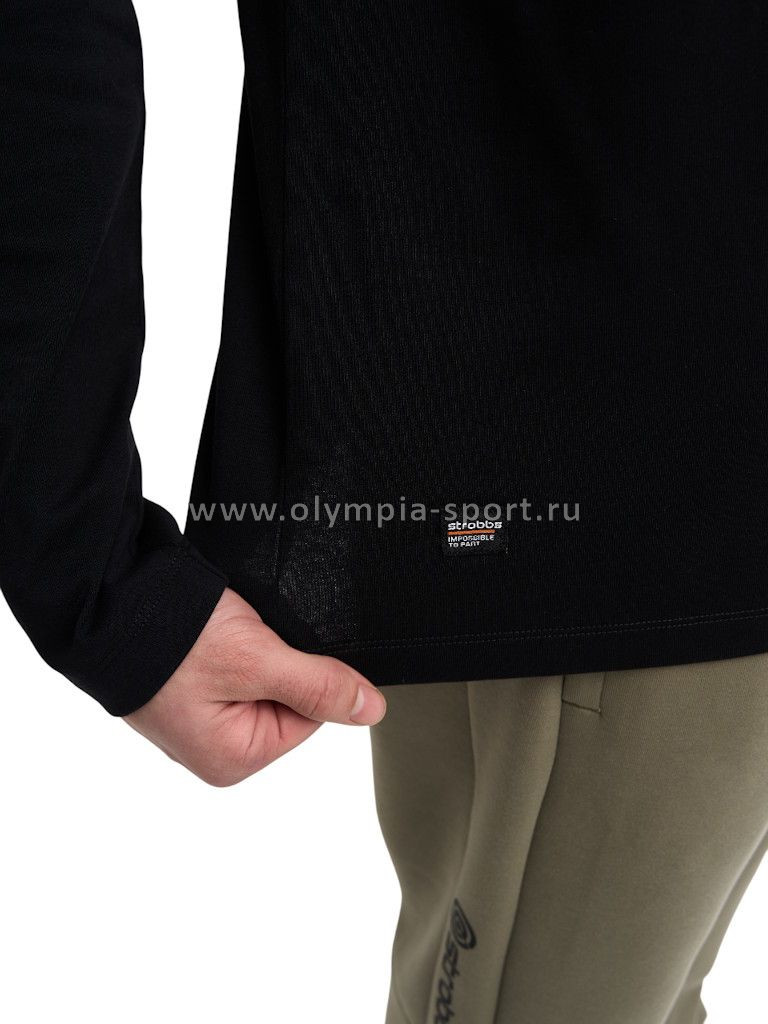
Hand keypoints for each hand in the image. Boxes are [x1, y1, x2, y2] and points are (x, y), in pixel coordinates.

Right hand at [124, 587, 386, 785]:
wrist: (108, 599)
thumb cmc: (173, 639)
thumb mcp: (259, 661)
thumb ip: (319, 686)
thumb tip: (372, 710)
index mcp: (232, 759)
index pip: (311, 715)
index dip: (304, 673)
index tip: (275, 646)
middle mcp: (213, 748)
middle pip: (286, 697)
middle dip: (275, 658)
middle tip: (242, 637)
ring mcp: (196, 717)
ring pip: (260, 675)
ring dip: (252, 646)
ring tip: (223, 633)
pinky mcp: (186, 685)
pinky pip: (231, 666)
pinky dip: (229, 642)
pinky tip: (211, 631)